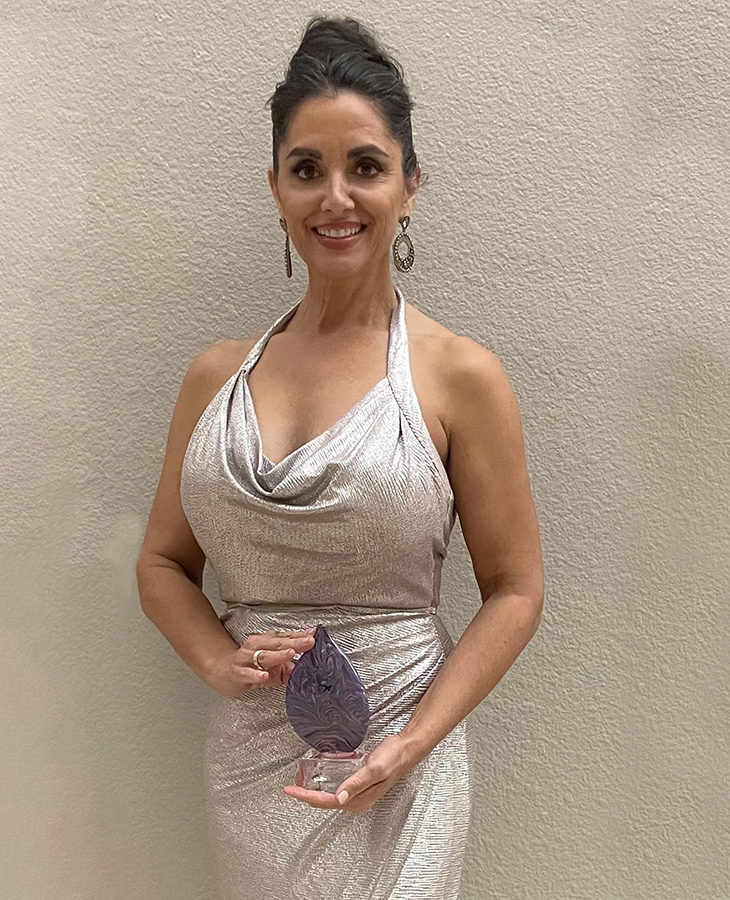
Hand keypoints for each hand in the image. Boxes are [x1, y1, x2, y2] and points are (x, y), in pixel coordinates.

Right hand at [205, 628, 314, 696]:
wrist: (223, 671)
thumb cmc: (251, 665)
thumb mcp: (273, 664)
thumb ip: (290, 664)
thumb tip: (309, 665)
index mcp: (267, 642)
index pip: (286, 637)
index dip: (300, 636)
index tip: (314, 634)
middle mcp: (257, 646)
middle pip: (277, 643)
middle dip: (294, 642)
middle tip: (308, 642)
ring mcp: (246, 658)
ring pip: (263, 655)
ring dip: (278, 655)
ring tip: (290, 654)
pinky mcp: (237, 672)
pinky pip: (247, 673)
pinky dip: (256, 674)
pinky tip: (264, 675)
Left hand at [282, 733, 414, 813]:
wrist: (406, 748)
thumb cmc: (393, 758)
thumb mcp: (374, 769)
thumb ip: (356, 783)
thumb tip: (339, 797)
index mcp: (358, 800)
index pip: (326, 801)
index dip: (306, 796)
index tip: (290, 791)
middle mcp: (356, 798)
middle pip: (324, 799)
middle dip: (306, 792)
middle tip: (291, 785)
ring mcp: (357, 790)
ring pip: (329, 791)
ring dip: (313, 786)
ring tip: (299, 779)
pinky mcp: (358, 780)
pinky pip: (337, 782)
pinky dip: (325, 777)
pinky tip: (318, 769)